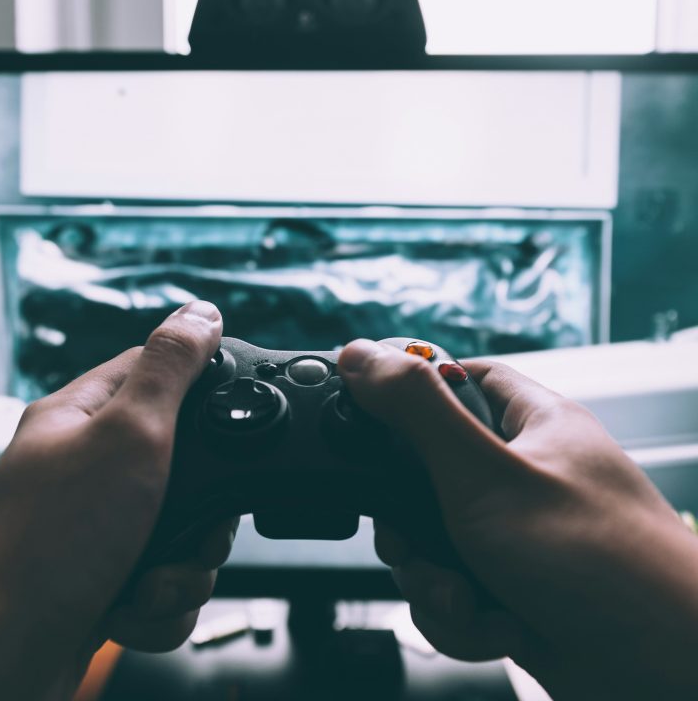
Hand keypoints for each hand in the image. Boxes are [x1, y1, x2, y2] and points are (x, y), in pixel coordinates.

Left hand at [0, 301, 231, 700]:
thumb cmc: (46, 546)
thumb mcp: (128, 435)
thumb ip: (171, 370)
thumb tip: (201, 311)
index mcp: (86, 416)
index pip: (157, 370)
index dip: (203, 387)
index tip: (232, 412)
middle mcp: (91, 467)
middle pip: (188, 463)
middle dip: (203, 511)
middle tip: (188, 526)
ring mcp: (98, 526)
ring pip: (184, 530)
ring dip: (184, 567)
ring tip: (151, 580)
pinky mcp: (106, 576)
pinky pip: (165, 580)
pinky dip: (161, 602)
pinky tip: (132, 608)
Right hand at [337, 341, 697, 699]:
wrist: (664, 676)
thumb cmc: (601, 563)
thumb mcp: (485, 473)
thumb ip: (416, 410)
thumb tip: (359, 354)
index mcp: (531, 424)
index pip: (458, 378)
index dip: (410, 391)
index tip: (371, 416)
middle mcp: (524, 475)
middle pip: (426, 473)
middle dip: (409, 521)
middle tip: (416, 540)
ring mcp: (519, 534)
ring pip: (432, 540)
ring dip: (433, 579)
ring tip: (466, 598)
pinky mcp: (513, 587)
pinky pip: (454, 588)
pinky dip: (462, 615)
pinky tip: (495, 625)